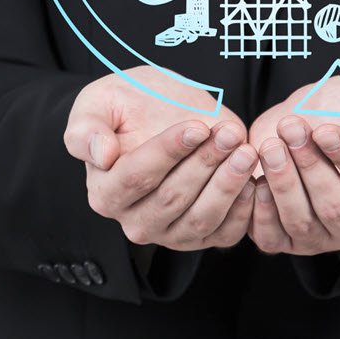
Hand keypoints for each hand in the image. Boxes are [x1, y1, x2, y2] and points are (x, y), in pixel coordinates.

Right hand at [63, 66, 257, 249]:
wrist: (161, 110)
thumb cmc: (128, 104)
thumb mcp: (98, 102)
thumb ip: (86, 129)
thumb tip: (101, 155)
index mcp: (105, 192)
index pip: (137, 177)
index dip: (169, 152)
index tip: (197, 126)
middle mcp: (134, 221)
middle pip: (172, 199)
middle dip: (205, 164)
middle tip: (230, 134)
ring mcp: (169, 233)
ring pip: (200, 219)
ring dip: (227, 185)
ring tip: (246, 152)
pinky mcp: (201, 236)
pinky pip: (224, 234)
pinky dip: (243, 211)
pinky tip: (253, 180)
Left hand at [245, 78, 339, 254]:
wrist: (319, 111)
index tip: (325, 129)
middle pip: (335, 208)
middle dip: (310, 166)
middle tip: (291, 128)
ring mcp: (321, 235)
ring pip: (301, 222)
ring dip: (282, 181)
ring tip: (272, 145)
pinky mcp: (286, 236)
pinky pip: (271, 238)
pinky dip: (260, 211)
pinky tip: (258, 177)